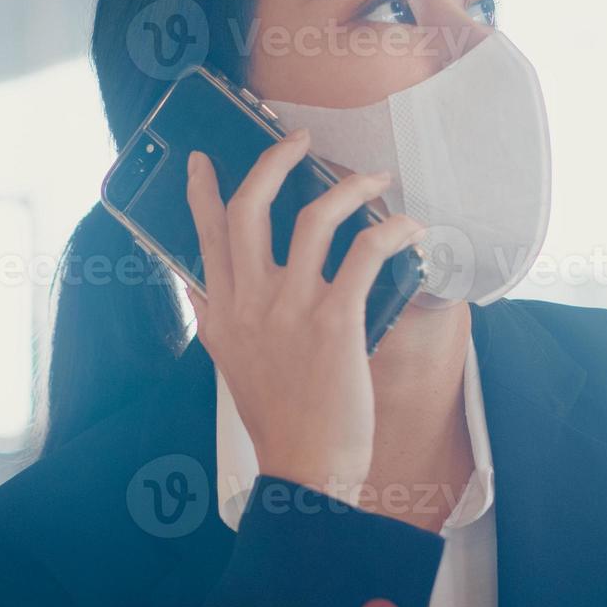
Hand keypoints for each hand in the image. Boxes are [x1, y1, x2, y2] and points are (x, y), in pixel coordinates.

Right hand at [185, 129, 424, 502]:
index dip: (202, 190)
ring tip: (375, 178)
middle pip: (251, 207)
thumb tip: (196, 283)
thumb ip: (212, 316)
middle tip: (300, 139)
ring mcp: (291, 308)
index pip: (205, 235)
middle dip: (275, 160)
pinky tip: (410, 228)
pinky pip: (364, 253)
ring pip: (314, 217)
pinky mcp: (335, 320)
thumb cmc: (277, 418)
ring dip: (349, 186)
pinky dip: (391, 231)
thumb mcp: (228, 362)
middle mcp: (250, 302)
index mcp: (221, 310)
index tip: (201, 157)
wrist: (307, 467)